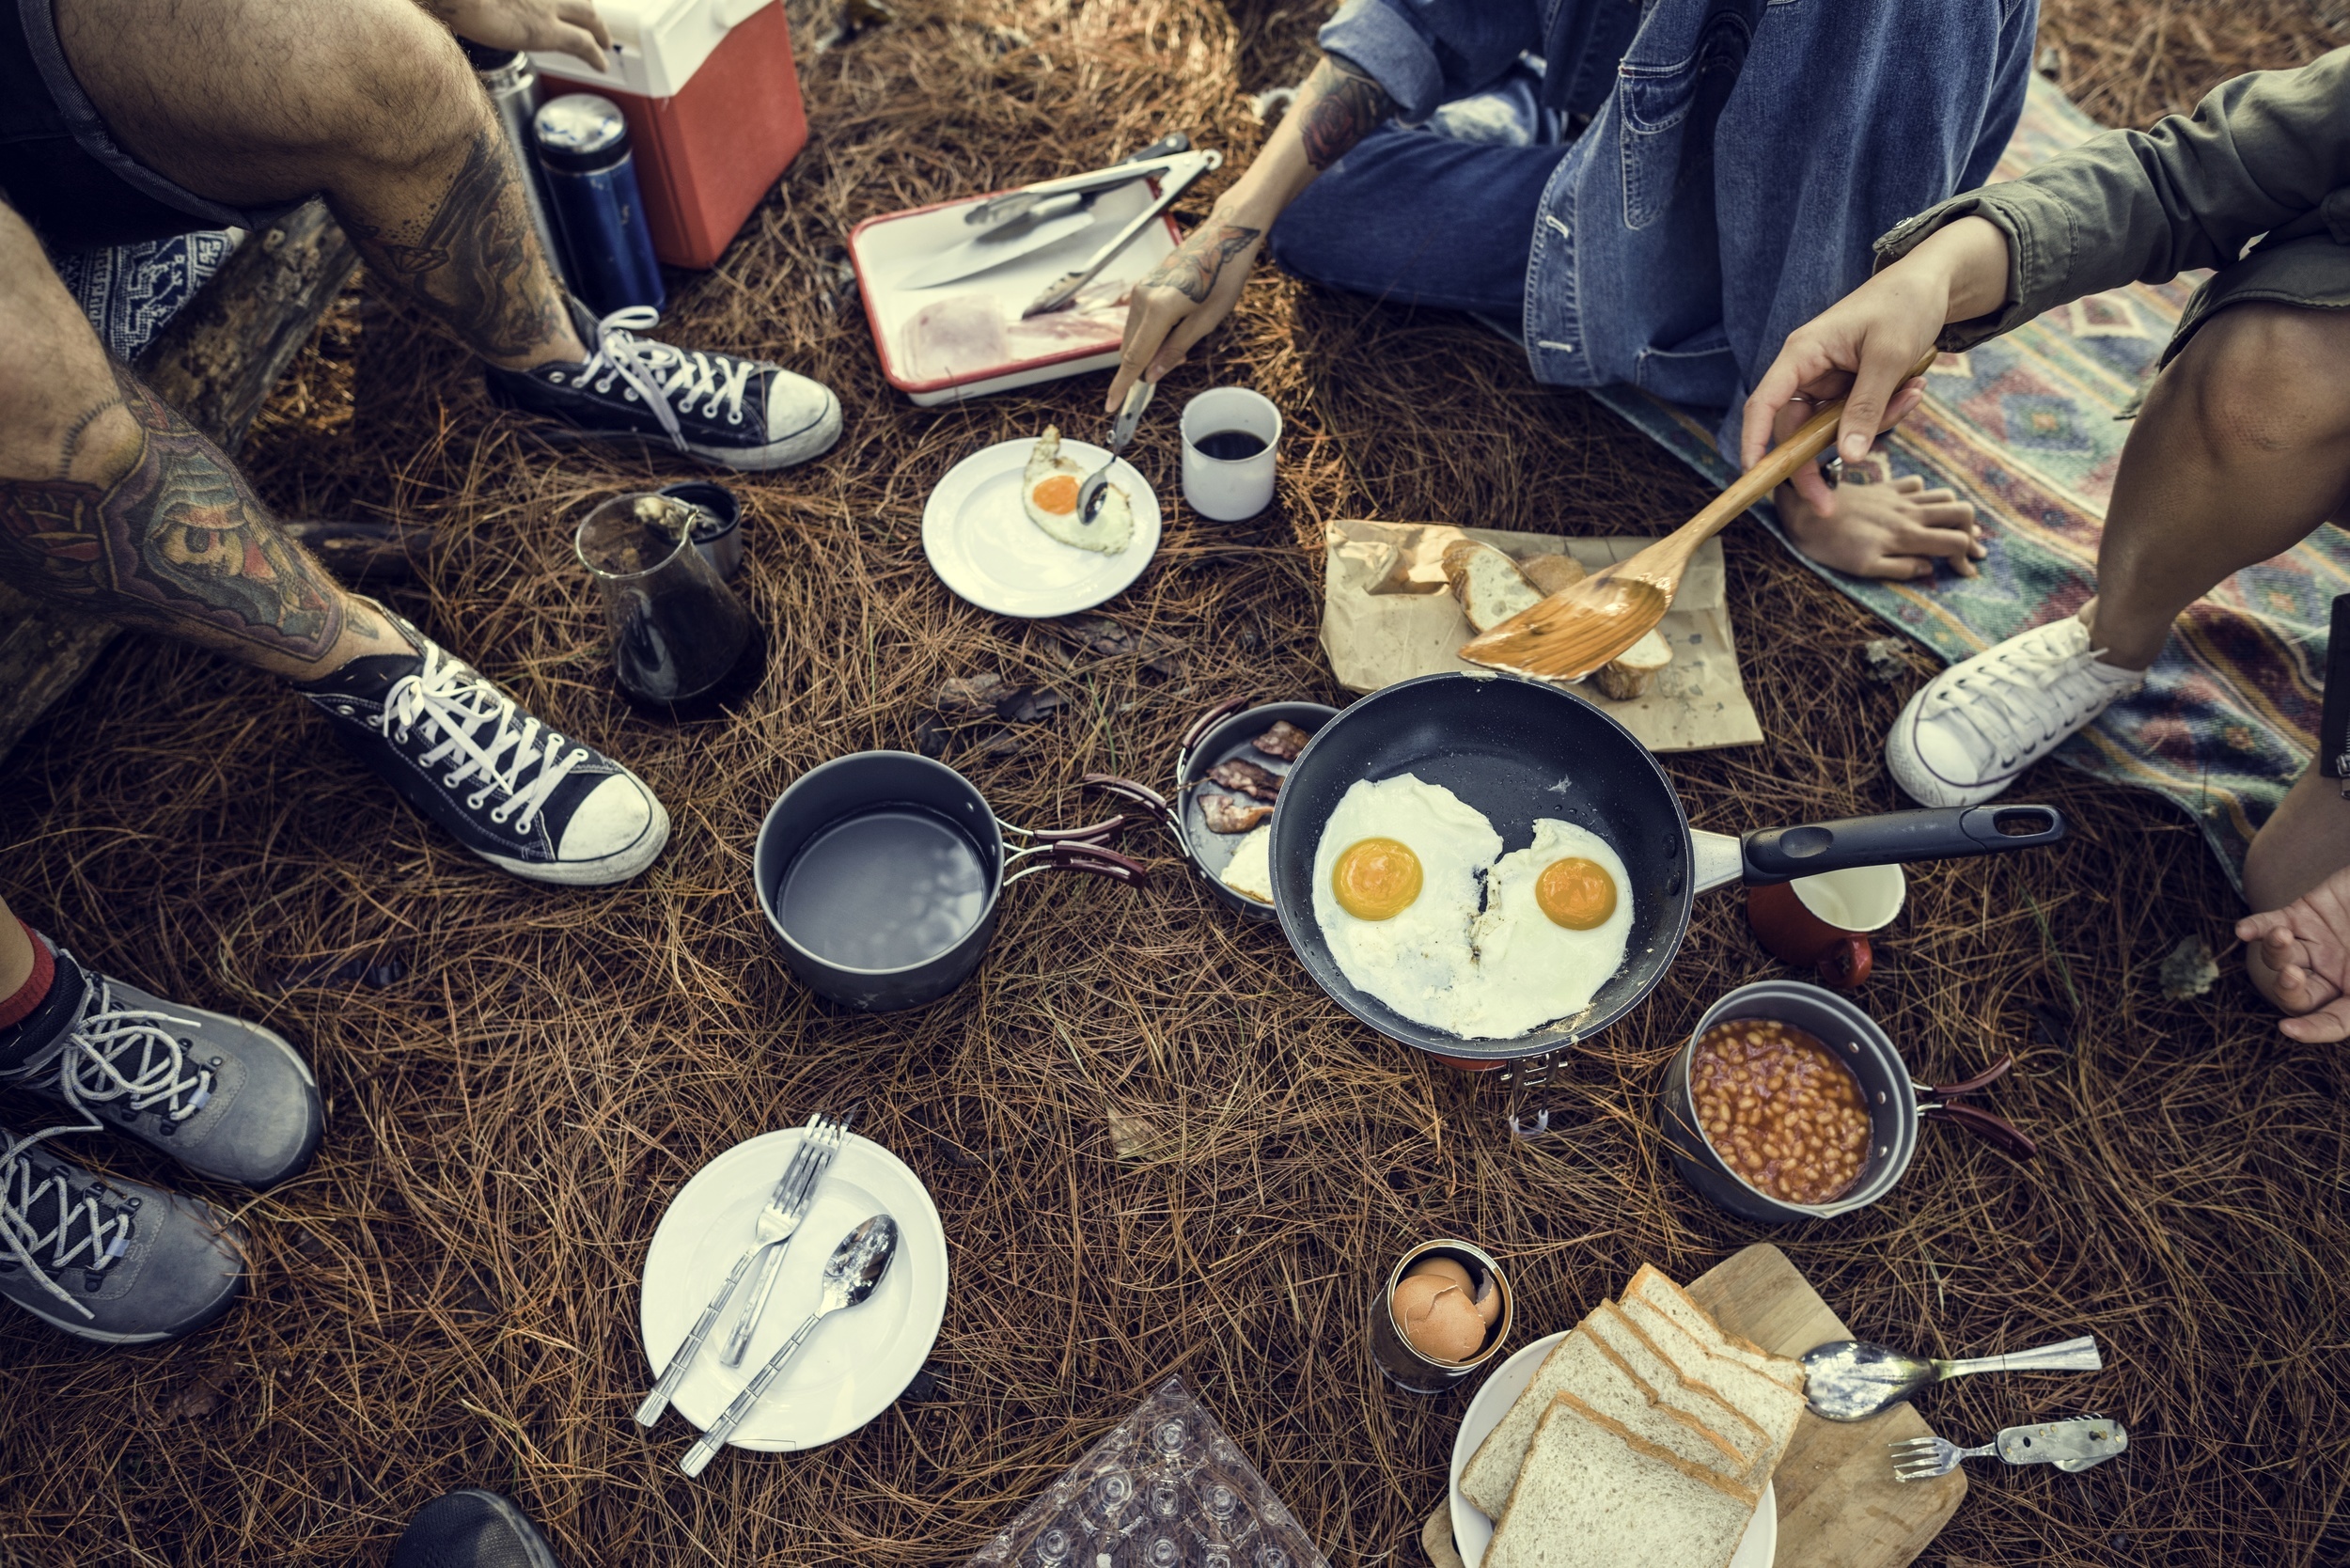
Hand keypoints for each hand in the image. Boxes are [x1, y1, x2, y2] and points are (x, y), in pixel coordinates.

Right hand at [422, 0, 611, 70]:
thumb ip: (479, 1)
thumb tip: (464, 5)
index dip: (561, 1)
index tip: (564, 7)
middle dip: (589, 12)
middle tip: (596, 25)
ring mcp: (545, 4)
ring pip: (588, 16)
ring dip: (600, 30)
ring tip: (604, 45)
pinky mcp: (545, 31)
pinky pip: (582, 43)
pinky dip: (595, 55)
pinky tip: (602, 66)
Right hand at [1105, 217, 1263, 411]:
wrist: (1225, 237)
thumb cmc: (1223, 277)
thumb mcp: (1207, 321)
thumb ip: (1176, 349)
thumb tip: (1152, 375)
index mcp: (1158, 309)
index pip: (1133, 357)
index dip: (1122, 386)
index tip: (1111, 407)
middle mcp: (1142, 298)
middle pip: (1130, 348)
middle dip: (1145, 366)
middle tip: (1177, 363)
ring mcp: (1141, 290)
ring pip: (1134, 335)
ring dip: (1150, 349)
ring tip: (1182, 342)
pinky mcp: (1145, 285)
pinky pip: (1139, 320)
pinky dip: (1150, 334)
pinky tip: (1174, 329)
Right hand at [1741, 215, 2009, 514]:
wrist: (1933, 282)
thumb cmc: (1905, 304)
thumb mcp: (1889, 357)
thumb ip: (1866, 408)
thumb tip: (1848, 457)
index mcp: (1803, 353)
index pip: (1763, 404)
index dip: (1753, 442)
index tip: (1753, 477)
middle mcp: (1806, 370)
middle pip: (1794, 431)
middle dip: (1816, 463)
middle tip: (1829, 504)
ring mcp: (1827, 381)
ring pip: (1831, 429)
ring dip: (1871, 425)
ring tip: (1912, 394)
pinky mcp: (1847, 387)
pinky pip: (1855, 418)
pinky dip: (1883, 414)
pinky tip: (1912, 388)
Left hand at [2238, 863, 2349, 1040]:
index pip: (2333, 1021)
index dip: (2313, 1030)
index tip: (2288, 1030)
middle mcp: (2333, 974)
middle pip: (2298, 995)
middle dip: (2289, 989)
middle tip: (2292, 975)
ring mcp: (2314, 944)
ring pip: (2281, 959)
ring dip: (2274, 952)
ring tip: (2282, 936)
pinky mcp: (2301, 914)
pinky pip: (2268, 925)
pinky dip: (2255, 928)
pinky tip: (2243, 930)